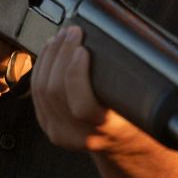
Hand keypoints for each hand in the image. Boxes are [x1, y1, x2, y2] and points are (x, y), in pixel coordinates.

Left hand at [30, 26, 148, 154]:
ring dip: (50, 56)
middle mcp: (82, 136)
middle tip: (72, 32)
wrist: (123, 145)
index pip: (83, 106)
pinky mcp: (48, 125)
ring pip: (41, 90)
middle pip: (56, 92)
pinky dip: (41, 67)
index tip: (82, 49)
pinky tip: (50, 52)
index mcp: (109, 130)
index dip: (76, 74)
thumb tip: (118, 42)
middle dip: (61, 54)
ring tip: (61, 37)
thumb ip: (128, 82)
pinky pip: (36, 93)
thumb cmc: (135, 119)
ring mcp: (61, 133)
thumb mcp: (141, 104)